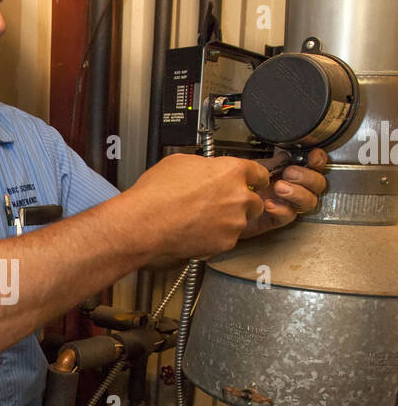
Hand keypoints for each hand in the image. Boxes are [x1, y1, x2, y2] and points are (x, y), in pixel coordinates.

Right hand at [126, 152, 270, 261]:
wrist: (145, 223)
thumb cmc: (157, 194)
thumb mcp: (180, 163)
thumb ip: (204, 166)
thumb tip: (206, 169)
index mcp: (231, 172)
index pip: (259, 173)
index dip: (254, 178)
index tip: (254, 182)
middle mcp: (238, 197)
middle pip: (255, 201)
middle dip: (242, 203)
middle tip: (221, 204)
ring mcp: (233, 222)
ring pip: (240, 222)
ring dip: (228, 221)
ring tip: (202, 219)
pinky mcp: (225, 243)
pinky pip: (227, 239)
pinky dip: (216, 237)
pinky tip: (197, 231)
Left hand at [238, 148, 328, 238]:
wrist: (220, 203)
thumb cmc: (236, 184)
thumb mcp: (254, 166)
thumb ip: (272, 162)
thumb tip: (285, 155)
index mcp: (290, 172)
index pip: (314, 166)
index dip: (318, 161)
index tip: (313, 157)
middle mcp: (292, 188)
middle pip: (317, 185)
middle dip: (307, 177)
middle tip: (289, 173)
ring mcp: (285, 204)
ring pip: (308, 202)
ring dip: (297, 193)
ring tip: (279, 187)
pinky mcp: (275, 219)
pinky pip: (288, 217)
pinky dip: (281, 209)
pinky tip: (269, 204)